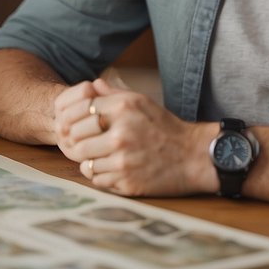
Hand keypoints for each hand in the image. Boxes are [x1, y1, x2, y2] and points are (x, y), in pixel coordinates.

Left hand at [54, 77, 211, 196]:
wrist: (193, 157)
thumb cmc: (165, 127)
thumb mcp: (142, 101)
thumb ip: (114, 94)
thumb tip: (92, 85)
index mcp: (122, 109)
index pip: (79, 112)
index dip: (76, 119)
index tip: (81, 125)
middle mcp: (120, 134)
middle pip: (76, 140)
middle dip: (79, 141)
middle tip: (87, 143)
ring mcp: (122, 161)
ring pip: (84, 162)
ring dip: (89, 160)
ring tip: (101, 156)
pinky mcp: (126, 183)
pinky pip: (97, 180)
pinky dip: (101, 175)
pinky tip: (112, 168)